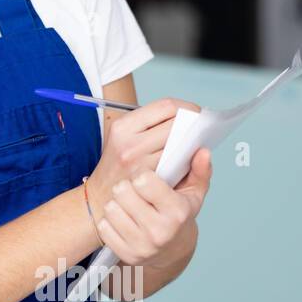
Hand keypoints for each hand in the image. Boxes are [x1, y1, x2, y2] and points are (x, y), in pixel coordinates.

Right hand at [86, 96, 200, 221]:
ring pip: (181, 146)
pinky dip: (186, 161)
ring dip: (192, 144)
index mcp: (123, 126)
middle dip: (193, 125)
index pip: (165, 106)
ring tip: (190, 144)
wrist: (103, 195)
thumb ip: (154, 123)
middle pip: (177, 125)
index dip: (186, 107)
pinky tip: (183, 161)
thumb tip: (192, 116)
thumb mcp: (124, 135)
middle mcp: (129, 144)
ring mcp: (140, 165)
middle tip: (198, 129)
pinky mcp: (150, 182)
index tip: (194, 113)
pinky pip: (179, 166)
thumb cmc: (118, 163)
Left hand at [96, 147, 212, 268]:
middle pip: (122, 191)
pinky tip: (123, 221)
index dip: (142, 175)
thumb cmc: (180, 215)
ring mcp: (142, 246)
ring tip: (128, 206)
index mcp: (177, 212)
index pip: (143, 180)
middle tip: (133, 191)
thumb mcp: (193, 193)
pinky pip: (104, 227)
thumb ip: (199, 170)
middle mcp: (160, 231)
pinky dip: (110, 222)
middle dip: (126, 187)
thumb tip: (202, 152)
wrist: (172, 250)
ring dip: (116, 204)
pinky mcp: (127, 255)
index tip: (145, 178)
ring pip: (110, 208)